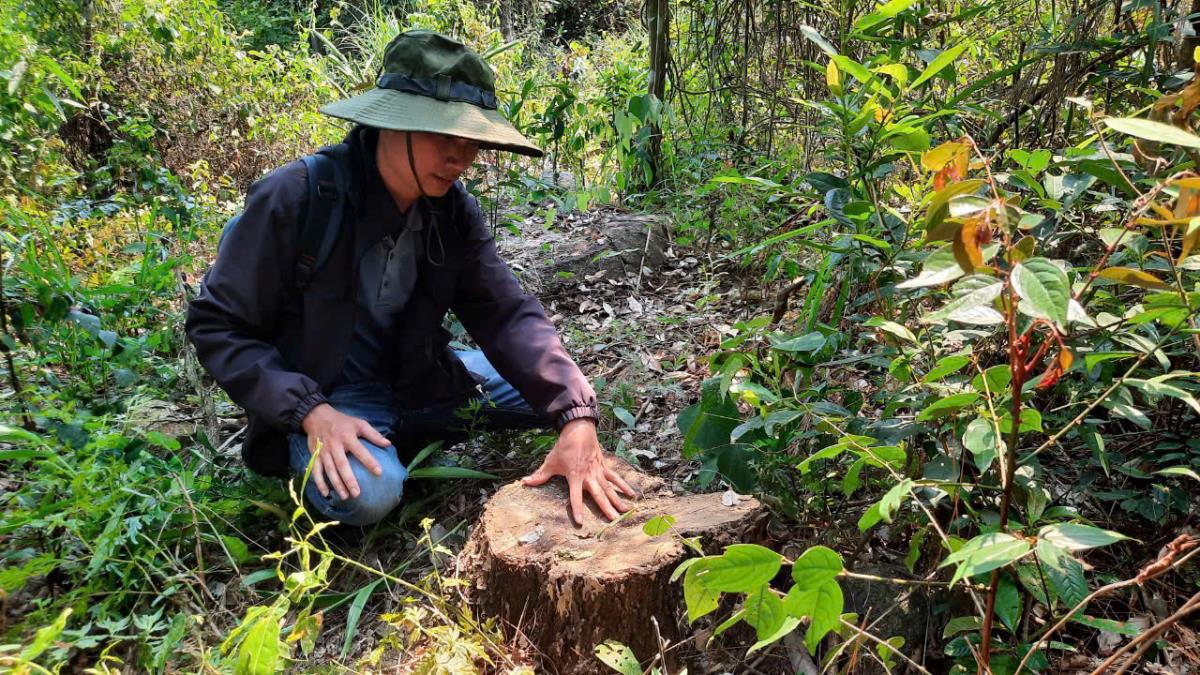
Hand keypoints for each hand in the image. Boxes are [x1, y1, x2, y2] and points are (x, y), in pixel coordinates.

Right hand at [300, 403, 388, 500]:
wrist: (316, 416)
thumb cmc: (342, 422)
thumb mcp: (358, 423)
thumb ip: (373, 434)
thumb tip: (388, 444)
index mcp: (347, 437)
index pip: (360, 451)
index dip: (369, 461)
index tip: (379, 472)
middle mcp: (335, 445)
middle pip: (342, 465)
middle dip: (349, 480)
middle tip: (357, 494)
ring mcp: (323, 451)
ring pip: (329, 470)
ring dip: (336, 484)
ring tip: (345, 497)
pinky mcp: (315, 455)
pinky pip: (316, 471)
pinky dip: (319, 483)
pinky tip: (326, 493)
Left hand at [521, 418, 636, 524]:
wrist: (578, 430)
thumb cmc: (564, 447)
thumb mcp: (550, 462)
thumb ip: (539, 475)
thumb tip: (525, 482)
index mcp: (575, 476)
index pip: (575, 497)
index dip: (577, 509)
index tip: (581, 522)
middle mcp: (589, 476)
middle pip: (598, 494)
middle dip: (605, 508)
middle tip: (613, 520)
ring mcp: (598, 471)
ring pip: (609, 488)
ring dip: (617, 500)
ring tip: (625, 512)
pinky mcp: (604, 466)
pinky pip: (615, 478)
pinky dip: (623, 485)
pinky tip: (631, 494)